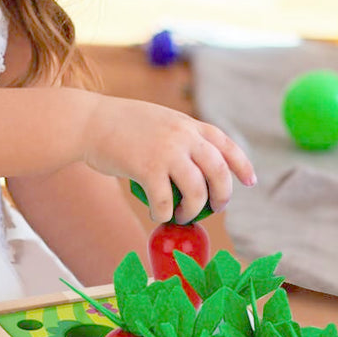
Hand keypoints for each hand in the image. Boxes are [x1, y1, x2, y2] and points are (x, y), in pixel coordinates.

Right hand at [79, 96, 255, 223]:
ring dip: (193, 210)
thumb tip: (194, 167)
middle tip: (216, 208)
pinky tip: (158, 216)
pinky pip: (164, 202)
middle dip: (223, 195)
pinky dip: (163, 215)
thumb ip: (179, 138)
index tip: (250, 182)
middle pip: (219, 171)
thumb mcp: (159, 121)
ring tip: (182, 215)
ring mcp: (166, 152)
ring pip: (197, 191)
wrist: (87, 122)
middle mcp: (183, 136)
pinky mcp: (147, 169)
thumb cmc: (118, 125)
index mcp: (188, 123)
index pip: (226, 144)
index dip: (242, 165)